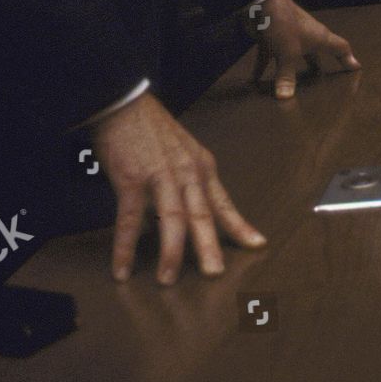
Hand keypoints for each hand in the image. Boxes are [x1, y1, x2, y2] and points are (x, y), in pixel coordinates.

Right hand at [92, 91, 265, 284]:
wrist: (125, 102)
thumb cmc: (151, 128)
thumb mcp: (182, 151)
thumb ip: (189, 182)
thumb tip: (189, 217)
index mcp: (201, 166)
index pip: (223, 202)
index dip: (239, 225)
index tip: (258, 244)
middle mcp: (186, 172)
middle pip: (202, 214)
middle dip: (209, 247)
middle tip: (216, 274)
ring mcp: (160, 175)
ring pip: (172, 218)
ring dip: (171, 251)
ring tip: (168, 279)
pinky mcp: (132, 179)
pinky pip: (130, 219)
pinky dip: (126, 246)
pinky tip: (122, 267)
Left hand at [251, 0, 360, 98]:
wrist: (261, 1)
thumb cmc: (284, 24)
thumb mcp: (288, 53)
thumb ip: (287, 77)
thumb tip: (286, 99)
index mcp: (319, 38)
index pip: (340, 48)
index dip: (348, 59)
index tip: (355, 70)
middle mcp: (307, 36)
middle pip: (316, 53)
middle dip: (318, 68)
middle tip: (321, 84)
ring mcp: (289, 36)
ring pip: (293, 56)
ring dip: (291, 69)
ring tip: (292, 85)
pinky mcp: (272, 37)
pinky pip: (269, 56)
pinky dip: (263, 67)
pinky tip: (256, 80)